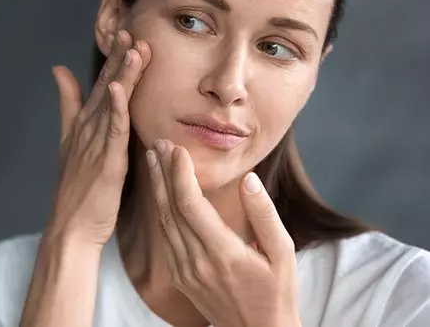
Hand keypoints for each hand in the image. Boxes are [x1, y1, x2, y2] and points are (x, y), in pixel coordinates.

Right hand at [47, 30, 150, 246]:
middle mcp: (89, 128)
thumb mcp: (69, 140)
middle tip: (129, 29)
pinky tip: (120, 88)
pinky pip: (113, 130)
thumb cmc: (76, 187)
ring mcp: (96, 143)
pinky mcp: (105, 161)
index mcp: (85, 123)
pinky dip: (116, 108)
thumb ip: (67, 104)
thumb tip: (58, 70)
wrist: (71, 226)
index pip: (102, 84)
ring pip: (113, 103)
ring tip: (132, 47)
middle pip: (107, 86)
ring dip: (122, 75)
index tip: (125, 33)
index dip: (114, 59)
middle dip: (119, 58)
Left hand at [147, 139, 299, 326]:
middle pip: (170, 209)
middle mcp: (197, 262)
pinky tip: (159, 192)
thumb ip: (265, 215)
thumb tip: (248, 180)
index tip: (178, 149)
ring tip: (153, 160)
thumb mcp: (283, 253)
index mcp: (223, 253)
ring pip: (163, 222)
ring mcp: (185, 271)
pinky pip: (165, 237)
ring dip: (157, 188)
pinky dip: (160, 210)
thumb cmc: (277, 293)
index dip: (179, 174)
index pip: (190, 205)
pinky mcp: (180, 277)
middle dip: (163, 173)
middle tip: (159, 143)